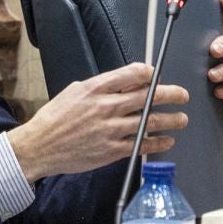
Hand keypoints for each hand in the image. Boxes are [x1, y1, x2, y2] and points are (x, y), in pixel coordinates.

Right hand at [7, 62, 188, 181]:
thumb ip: (100, 87)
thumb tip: (125, 83)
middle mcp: (106, 107)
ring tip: (181, 119)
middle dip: (171, 94)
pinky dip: (158, 142)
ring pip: (150, 121)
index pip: (133, 74)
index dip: (150, 73)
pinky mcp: (112, 150)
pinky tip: (167, 140)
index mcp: (95, 88)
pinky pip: (142, 144)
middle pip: (148, 96)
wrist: (40, 146)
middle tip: (182, 95)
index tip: (156, 76)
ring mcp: (110, 129)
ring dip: (171, 119)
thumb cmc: (54, 118)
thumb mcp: (74, 92)